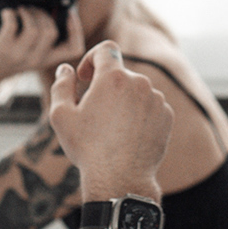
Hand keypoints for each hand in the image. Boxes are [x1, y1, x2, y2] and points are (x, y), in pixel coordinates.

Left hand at [0, 4, 80, 121]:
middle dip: (44, 14)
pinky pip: (12, 24)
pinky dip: (11, 14)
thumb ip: (44, 39)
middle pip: (51, 31)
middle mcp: (35, 61)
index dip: (76, 30)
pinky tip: (7, 14)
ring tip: (21, 11)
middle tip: (33, 10)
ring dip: (28, 13)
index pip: (74, 50)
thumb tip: (57, 8)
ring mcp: (18, 55)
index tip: (69, 14)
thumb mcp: (31, 52)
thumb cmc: (9, 56)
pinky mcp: (3, 48)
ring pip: (34, 29)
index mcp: (46, 60)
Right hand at [50, 42, 172, 200]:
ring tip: (112, 130)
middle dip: (106, 88)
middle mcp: (139, 82)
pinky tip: (128, 136)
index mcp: (113, 77)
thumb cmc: (88, 148)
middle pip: (120, 74)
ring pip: (136, 91)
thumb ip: (61, 85)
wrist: (121, 179)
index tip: (85, 78)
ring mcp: (157, 99)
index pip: (105, 49)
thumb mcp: (61, 116)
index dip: (91, 59)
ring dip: (123, 101)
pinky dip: (139, 115)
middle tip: (93, 115)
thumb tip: (66, 69)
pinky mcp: (166, 116)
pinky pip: (150, 106)